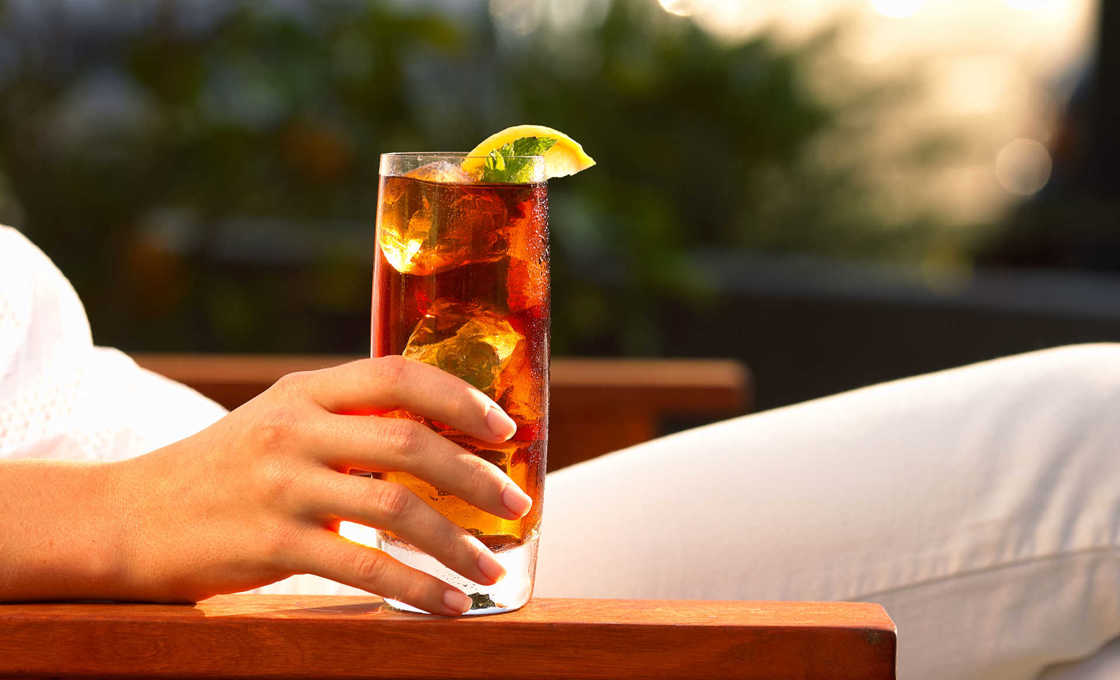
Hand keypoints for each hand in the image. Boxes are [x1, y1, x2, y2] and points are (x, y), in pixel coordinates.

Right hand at [103, 356, 529, 614]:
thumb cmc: (222, 472)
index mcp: (305, 392)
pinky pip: (363, 567)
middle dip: (476, 476)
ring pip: (395, 506)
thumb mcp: (280, 422)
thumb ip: (346, 421)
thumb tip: (435, 438)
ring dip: (457, 541)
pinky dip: (416, 587)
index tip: (504, 429)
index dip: (460, 398)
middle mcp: (295, 429)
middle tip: (518, 504)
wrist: (128, 518)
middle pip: (410, 442)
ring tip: (491, 567)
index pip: (398, 375)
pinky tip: (448, 604)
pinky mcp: (271, 543)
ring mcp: (282, 486)